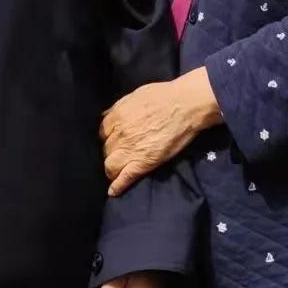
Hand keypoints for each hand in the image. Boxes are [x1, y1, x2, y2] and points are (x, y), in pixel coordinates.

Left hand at [100, 68, 222, 196]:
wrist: (184, 105)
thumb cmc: (163, 96)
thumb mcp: (135, 95)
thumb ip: (119, 107)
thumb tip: (108, 115)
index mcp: (117, 116)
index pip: (103, 132)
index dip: (109, 137)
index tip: (114, 140)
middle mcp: (118, 134)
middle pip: (106, 149)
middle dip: (111, 152)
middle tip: (120, 154)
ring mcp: (129, 150)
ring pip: (110, 166)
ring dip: (112, 168)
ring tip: (117, 171)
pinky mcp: (142, 163)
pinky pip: (124, 178)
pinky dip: (117, 187)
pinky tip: (113, 192)